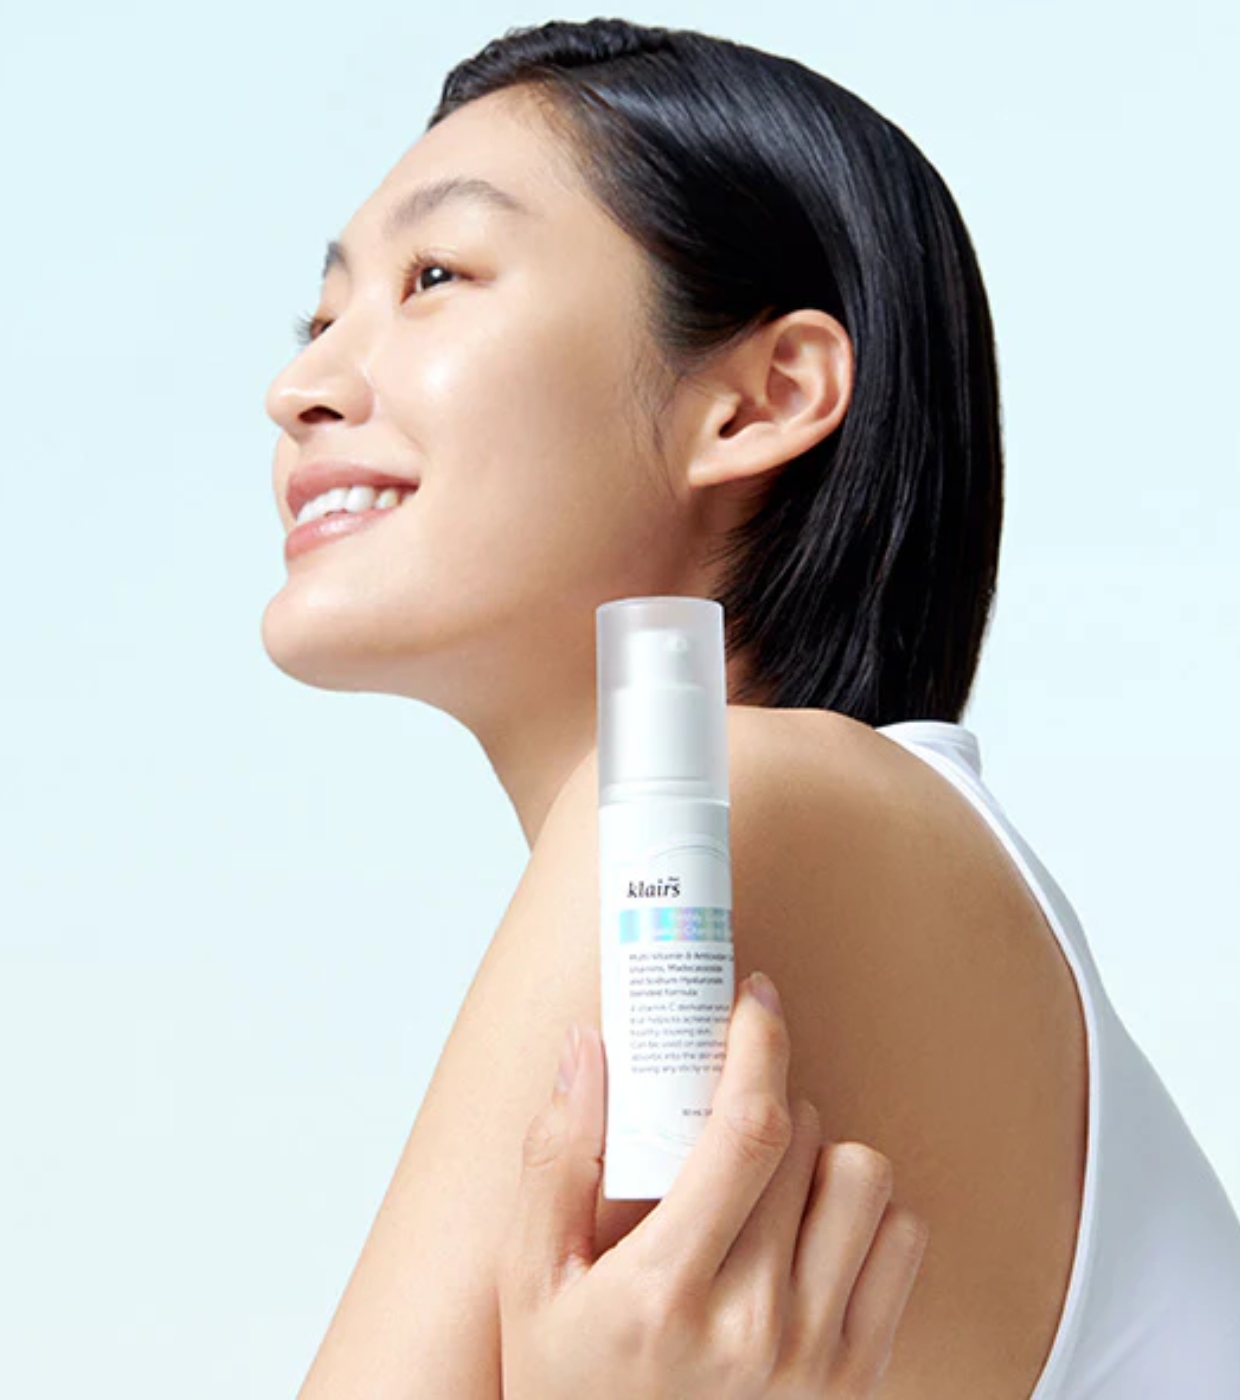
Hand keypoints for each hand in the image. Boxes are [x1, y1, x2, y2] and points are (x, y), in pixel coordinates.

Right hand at [498, 971, 929, 1398]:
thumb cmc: (574, 1394)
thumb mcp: (530, 1287)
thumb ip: (554, 1162)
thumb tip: (586, 1049)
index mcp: (667, 1292)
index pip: (746, 1131)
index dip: (757, 1042)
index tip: (751, 999)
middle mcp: (757, 1325)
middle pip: (804, 1139)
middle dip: (767, 1091)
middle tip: (727, 1101)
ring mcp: (819, 1356)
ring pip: (864, 1180)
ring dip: (820, 1151)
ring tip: (769, 1174)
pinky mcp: (860, 1376)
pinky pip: (904, 1242)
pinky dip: (867, 1213)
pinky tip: (811, 1227)